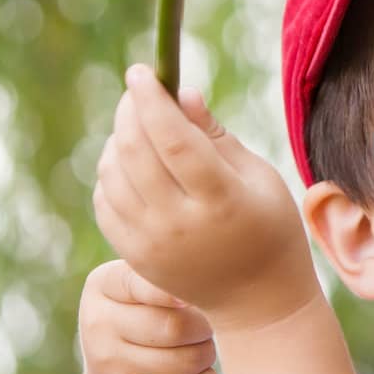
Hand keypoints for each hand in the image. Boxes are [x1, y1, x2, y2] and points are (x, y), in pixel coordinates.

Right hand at [76, 259, 217, 373]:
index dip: (179, 290)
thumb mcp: (136, 288)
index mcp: (102, 285)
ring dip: (206, 354)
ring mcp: (111, 367)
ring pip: (187, 361)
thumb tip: (212, 264)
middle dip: (204, 327)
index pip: (145, 283)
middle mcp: (98, 324)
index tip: (192, 297)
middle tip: (205, 325)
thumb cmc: (141, 317)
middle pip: (176, 326)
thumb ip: (165, 273)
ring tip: (200, 347)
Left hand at [91, 64, 321, 332]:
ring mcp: (152, 243)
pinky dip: (110, 172)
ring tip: (138, 127)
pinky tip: (130, 162)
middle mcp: (180, 224)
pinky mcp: (134, 256)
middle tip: (138, 91)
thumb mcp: (258, 177)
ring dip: (117, 139)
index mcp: (221, 200)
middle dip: (131, 111)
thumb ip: (216, 135)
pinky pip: (104, 200)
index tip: (141, 72)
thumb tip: (180, 94)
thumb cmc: (269, 227)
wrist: (257, 301)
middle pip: (135, 152)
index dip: (152, 101)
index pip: (173, 140)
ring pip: (112, 174)